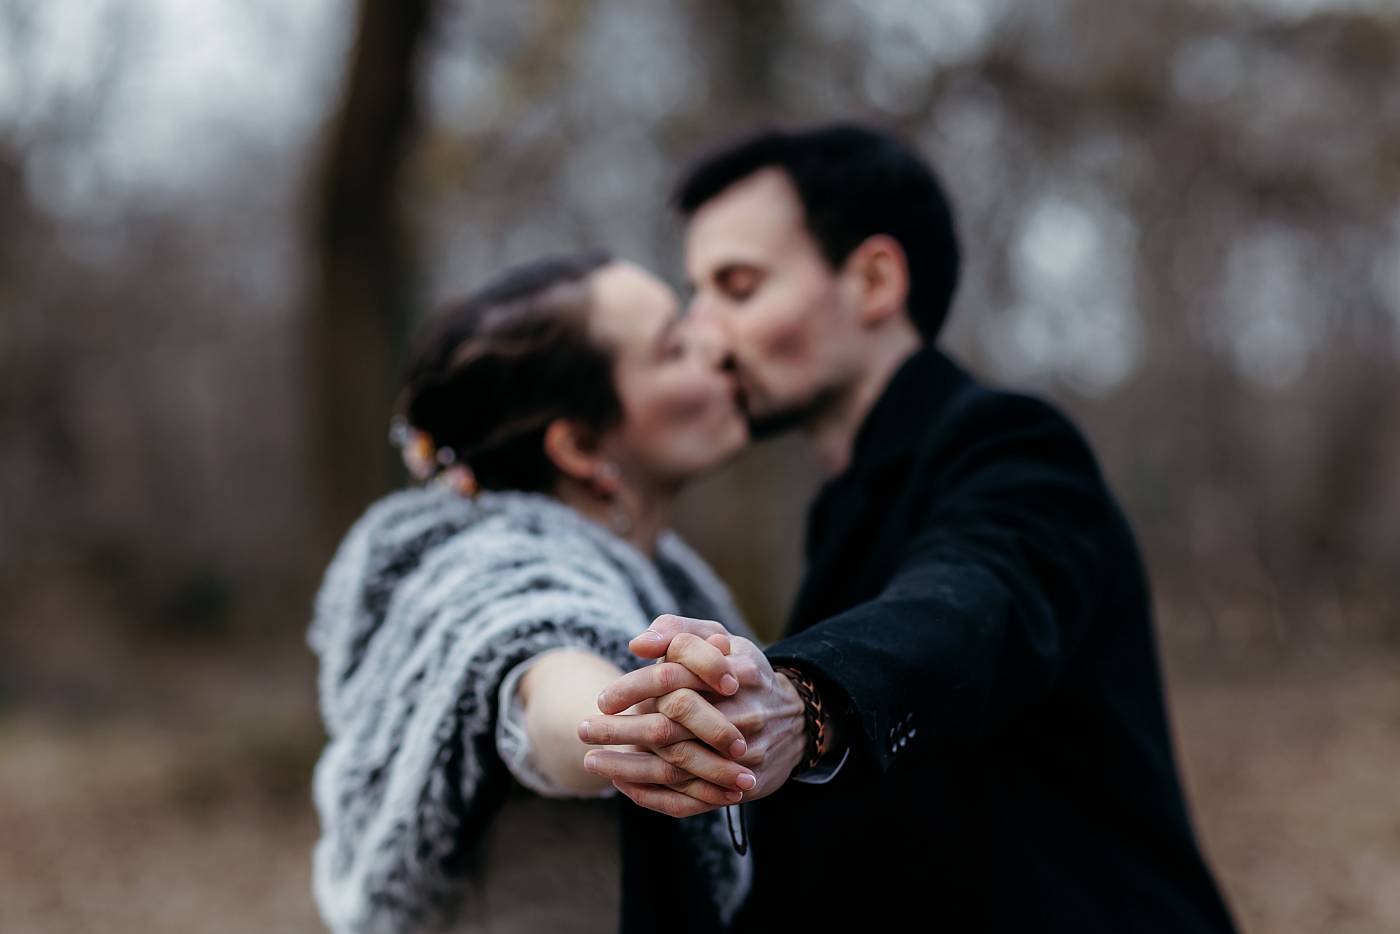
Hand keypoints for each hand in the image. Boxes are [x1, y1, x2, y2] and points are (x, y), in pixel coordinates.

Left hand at [579, 628, 752, 813]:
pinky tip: (623, 784)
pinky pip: (691, 799)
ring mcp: (743, 755)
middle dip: (621, 731)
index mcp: (734, 673)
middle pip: (671, 728)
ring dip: (628, 767)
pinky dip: (651, 795)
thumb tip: (638, 643)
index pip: (674, 678)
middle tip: (584, 730)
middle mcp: (741, 715)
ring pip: (676, 767)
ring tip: (592, 761)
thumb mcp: (721, 640)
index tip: (602, 699)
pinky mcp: (741, 786)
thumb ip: (680, 632)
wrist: (797, 720)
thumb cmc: (742, 673)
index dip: (634, 688)